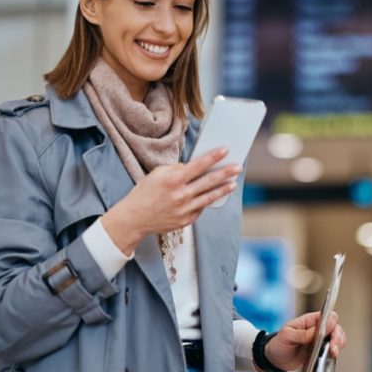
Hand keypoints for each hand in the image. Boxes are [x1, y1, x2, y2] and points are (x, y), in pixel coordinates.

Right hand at [103, 147, 240, 253]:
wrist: (134, 218)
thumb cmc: (144, 193)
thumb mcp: (158, 174)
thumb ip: (177, 169)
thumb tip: (194, 167)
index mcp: (173, 180)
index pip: (199, 165)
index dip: (214, 157)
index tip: (225, 150)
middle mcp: (181, 195)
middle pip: (209, 181)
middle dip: (226, 172)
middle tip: (237, 167)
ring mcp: (185, 209)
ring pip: (210, 197)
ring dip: (223, 188)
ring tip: (233, 182)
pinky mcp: (186, 220)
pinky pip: (201, 208)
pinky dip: (208, 200)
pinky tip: (215, 195)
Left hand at [264, 311, 345, 371]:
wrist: (276, 359)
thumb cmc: (279, 344)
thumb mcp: (287, 336)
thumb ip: (302, 334)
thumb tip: (316, 331)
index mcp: (309, 321)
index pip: (327, 316)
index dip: (331, 323)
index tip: (330, 332)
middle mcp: (317, 329)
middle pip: (335, 327)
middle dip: (337, 337)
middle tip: (333, 348)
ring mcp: (320, 340)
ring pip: (337, 338)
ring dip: (338, 345)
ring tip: (333, 353)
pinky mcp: (321, 351)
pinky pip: (332, 349)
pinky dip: (334, 353)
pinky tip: (331, 357)